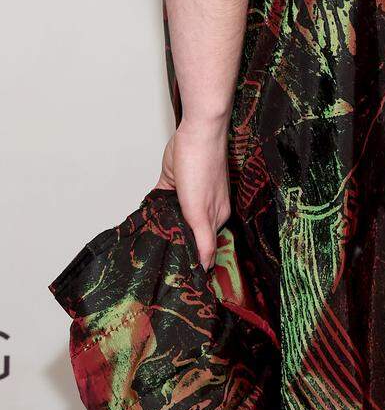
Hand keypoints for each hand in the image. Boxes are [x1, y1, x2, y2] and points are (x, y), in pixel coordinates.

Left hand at [155, 116, 231, 270]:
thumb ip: (204, 240)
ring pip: (172, 219)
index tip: (178, 278)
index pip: (204, 245)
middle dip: (175, 246)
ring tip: (147, 248)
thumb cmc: (205, 166)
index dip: (192, 260)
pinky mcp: (171, 183)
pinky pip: (160, 202)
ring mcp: (187, 195)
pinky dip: (152, 210)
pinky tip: (143, 221)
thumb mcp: (202, 211)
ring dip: (162, 228)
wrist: (196, 132)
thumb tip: (206, 268)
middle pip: (187, 232)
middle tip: (157, 267)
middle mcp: (203, 207)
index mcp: (216, 215)